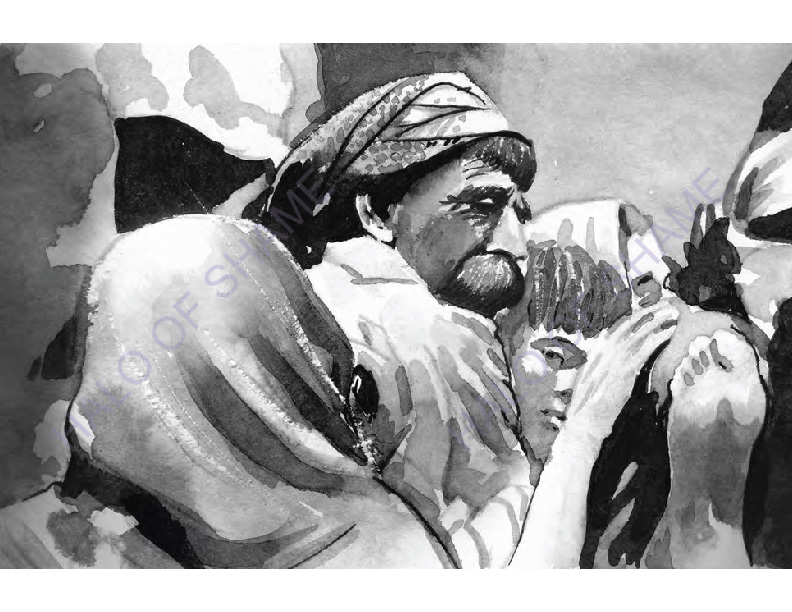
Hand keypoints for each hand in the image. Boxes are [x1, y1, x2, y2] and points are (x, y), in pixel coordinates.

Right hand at [563, 300, 678, 443]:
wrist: (583, 429)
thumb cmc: (590, 414)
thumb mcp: (595, 388)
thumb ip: (607, 372)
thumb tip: (623, 365)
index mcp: (595, 356)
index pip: (617, 331)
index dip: (635, 319)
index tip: (651, 310)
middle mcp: (601, 355)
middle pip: (627, 327)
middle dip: (647, 313)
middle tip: (666, 304)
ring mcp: (610, 364)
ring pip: (636, 335)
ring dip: (656, 321)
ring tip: (673, 312)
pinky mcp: (621, 374)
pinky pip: (641, 351)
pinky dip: (655, 339)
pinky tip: (668, 332)